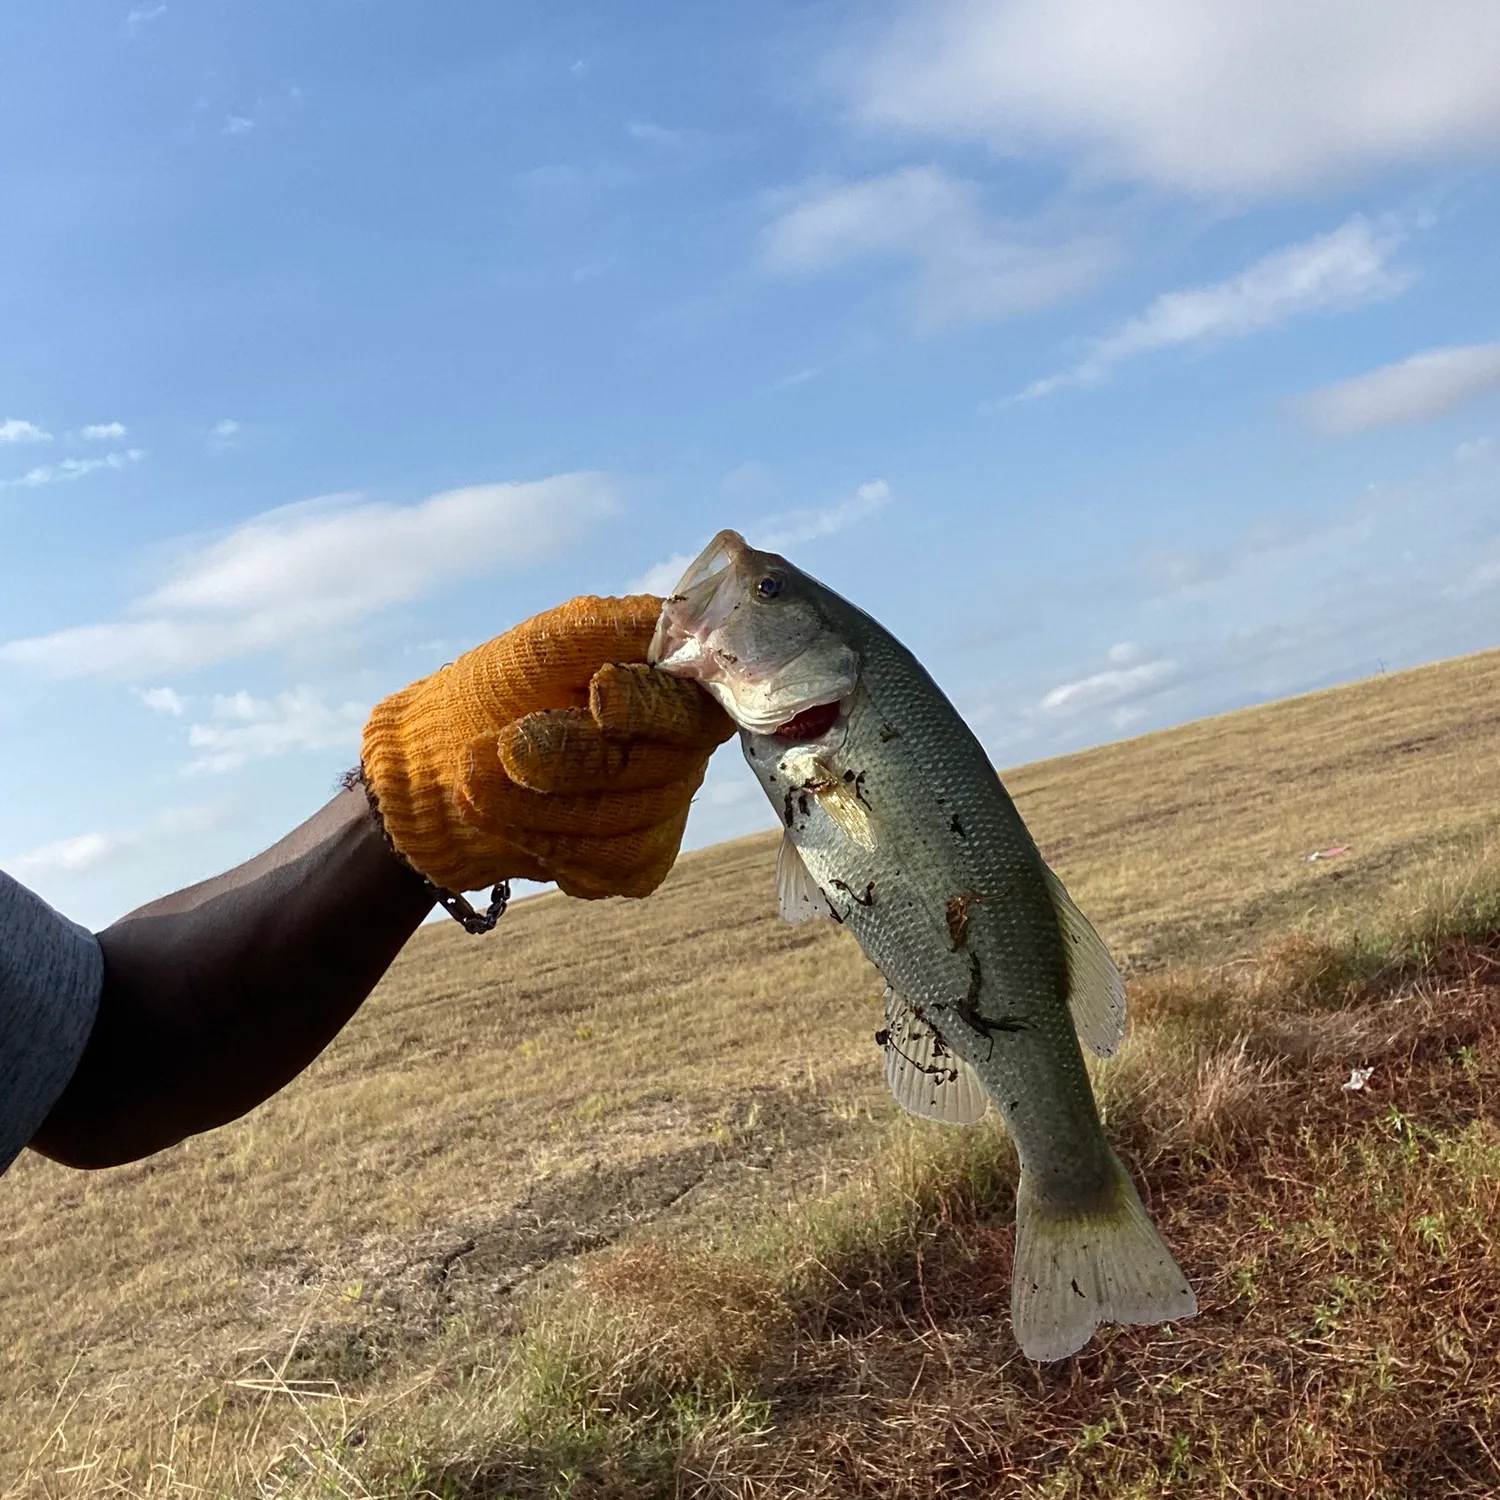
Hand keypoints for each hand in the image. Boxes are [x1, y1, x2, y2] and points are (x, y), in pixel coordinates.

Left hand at [360, 596, 734, 899]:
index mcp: (666, 681)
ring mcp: (664, 806)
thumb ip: (610, 629)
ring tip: (475, 782)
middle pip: (662, 765)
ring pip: (631, 821)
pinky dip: (547, 843)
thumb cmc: (489, 694)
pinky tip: (505, 819)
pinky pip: (615, 864)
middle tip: (502, 747)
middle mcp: (679, 744)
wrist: (436, 773)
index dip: (651, 707)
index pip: (693, 701)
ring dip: (540, 805)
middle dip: (571, 759)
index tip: (599, 698)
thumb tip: (674, 631)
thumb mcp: (538, 646)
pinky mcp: (636, 859)